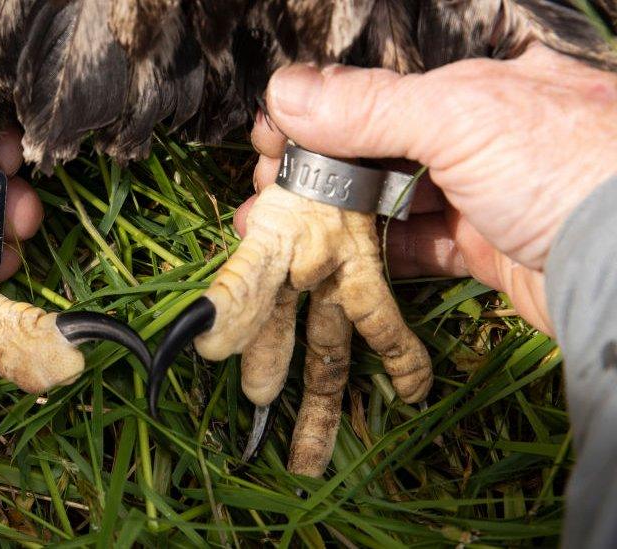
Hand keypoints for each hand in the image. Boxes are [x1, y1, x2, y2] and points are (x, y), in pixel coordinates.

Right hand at [244, 45, 616, 334]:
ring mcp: (481, 191)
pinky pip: (412, 246)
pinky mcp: (483, 248)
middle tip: (265, 186)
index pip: (378, 86)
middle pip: (375, 144)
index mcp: (479, 81)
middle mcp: (479, 131)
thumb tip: (285, 91)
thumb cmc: (566, 166)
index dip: (319, 107)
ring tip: (272, 225)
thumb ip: (369, 107)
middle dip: (313, 165)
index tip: (270, 131)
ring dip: (329, 212)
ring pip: (387, 197)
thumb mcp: (461, 118)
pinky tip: (321, 257)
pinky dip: (365, 251)